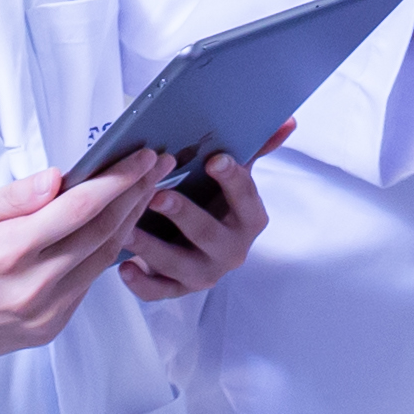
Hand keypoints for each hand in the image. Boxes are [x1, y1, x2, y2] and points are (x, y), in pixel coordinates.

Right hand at [0, 155, 161, 413]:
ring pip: (101, 261)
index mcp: (7, 253)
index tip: (143, 154)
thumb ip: (11, 199)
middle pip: (102, 234)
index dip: (119, 179)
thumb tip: (58, 177)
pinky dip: (102, 253)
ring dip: (127, 222)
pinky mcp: (46, 331)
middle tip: (157, 163)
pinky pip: (85, 285)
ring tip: (144, 189)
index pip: (80, 209)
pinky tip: (112, 226)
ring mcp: (43, 315)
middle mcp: (33, 288)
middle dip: (135, 194)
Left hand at [115, 148, 266, 300]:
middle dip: (183, 214)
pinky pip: (160, 293)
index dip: (232, 179)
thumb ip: (256, 149)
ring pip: (179, 265)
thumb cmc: (214, 203)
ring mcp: (205, 273)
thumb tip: (289, 121)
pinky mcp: (179, 290)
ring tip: (127, 229)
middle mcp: (232, 250)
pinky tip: (125, 268)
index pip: (246, 198)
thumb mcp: (235, 179)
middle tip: (157, 194)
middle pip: (208, 233)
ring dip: (151, 248)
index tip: (215, 160)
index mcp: (250, 220)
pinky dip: (142, 283)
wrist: (200, 248)